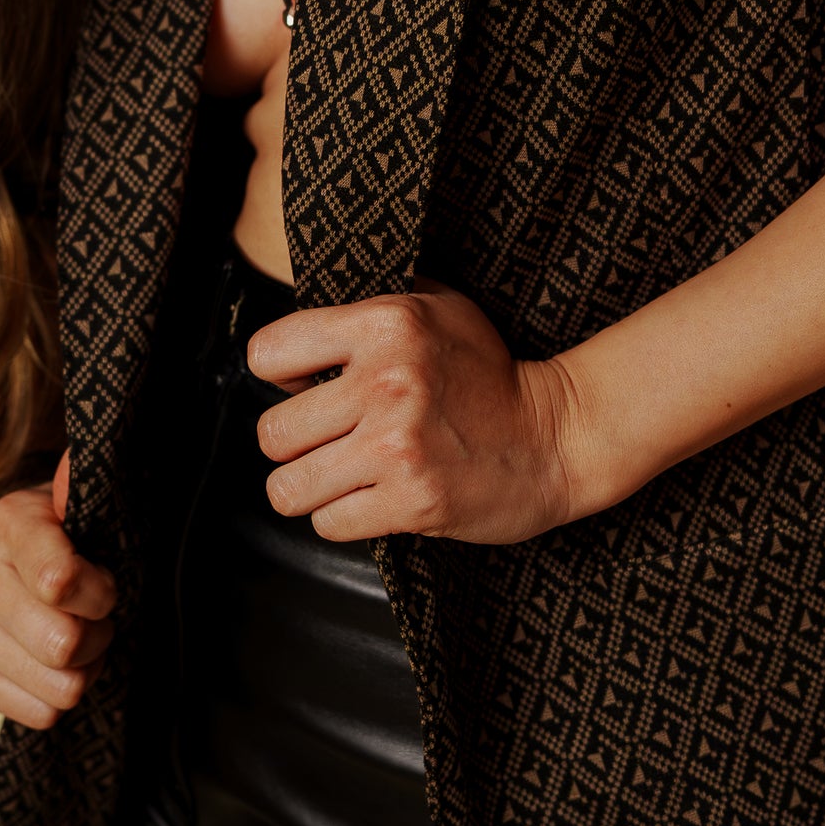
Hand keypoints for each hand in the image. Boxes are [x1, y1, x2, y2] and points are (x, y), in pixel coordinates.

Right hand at [0, 453, 117, 727]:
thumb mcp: (86, 506)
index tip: (103, 586)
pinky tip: (48, 665)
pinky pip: (36, 714)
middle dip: (96, 637)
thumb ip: (83, 488)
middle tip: (94, 618)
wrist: (17, 555)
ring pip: (55, 686)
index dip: (100, 595)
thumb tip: (68, 478)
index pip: (59, 582)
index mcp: (8, 520)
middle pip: (63, 645)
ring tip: (74, 639)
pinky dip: (55, 696)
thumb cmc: (67, 537)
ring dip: (80, 670)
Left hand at [247, 283, 576, 544]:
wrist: (557, 437)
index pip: (267, 353)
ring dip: (312, 488)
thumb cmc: (492, 374)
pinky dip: (344, 518)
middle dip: (295, 444)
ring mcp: (398, 446)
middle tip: (331, 440)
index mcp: (386, 325)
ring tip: (345, 474)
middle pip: (272, 432)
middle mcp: (387, 382)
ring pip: (289, 487)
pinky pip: (328, 524)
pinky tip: (375, 498)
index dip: (279, 375)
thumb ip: (373, 301)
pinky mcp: (411, 501)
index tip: (305, 387)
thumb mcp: (441, 308)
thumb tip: (306, 306)